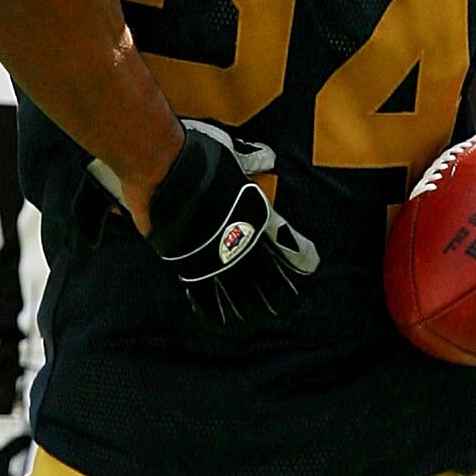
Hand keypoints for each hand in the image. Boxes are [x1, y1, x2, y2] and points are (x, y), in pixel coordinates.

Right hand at [142, 121, 319, 324]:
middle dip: (278, 293)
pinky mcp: (188, 266)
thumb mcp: (232, 154)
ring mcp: (215, 258)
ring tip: (255, 318)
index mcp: (254, 216)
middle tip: (284, 305)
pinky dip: (211, 311)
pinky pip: (203, 297)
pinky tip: (217, 320)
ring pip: (239, 294)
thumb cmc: (199, 157)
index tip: (312, 264)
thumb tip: (268, 158)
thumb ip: (250, 160)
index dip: (301, 254)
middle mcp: (240, 242)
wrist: (164, 168)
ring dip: (249, 307)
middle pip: (267, 278)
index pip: (287, 241)